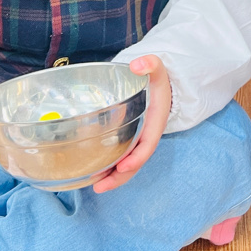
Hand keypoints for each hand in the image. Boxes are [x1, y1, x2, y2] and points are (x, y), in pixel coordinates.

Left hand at [93, 55, 172, 193]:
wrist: (158, 84)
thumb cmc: (156, 79)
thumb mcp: (158, 69)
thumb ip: (151, 64)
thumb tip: (138, 65)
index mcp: (154, 124)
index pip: (147, 146)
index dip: (136, 158)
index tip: (123, 166)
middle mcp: (145, 136)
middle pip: (134, 162)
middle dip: (119, 177)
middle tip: (100, 186)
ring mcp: (136, 139)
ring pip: (125, 163)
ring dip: (111, 176)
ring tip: (93, 184)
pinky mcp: (126, 138)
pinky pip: (118, 155)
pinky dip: (107, 166)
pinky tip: (92, 171)